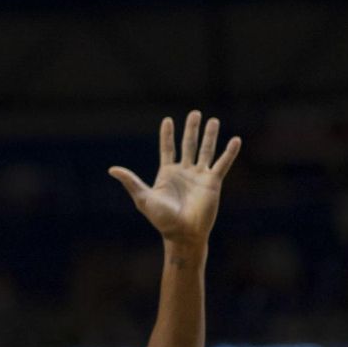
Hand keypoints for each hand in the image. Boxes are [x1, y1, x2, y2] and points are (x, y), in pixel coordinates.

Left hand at [109, 111, 241, 246]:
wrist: (182, 233)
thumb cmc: (161, 219)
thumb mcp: (143, 198)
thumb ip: (131, 181)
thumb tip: (112, 169)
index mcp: (167, 173)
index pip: (168, 148)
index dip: (167, 135)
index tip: (168, 120)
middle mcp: (184, 172)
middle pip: (188, 144)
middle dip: (191, 129)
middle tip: (195, 113)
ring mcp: (199, 176)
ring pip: (206, 150)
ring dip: (209, 136)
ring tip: (213, 120)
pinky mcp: (213, 183)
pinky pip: (222, 164)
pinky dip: (229, 153)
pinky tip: (235, 140)